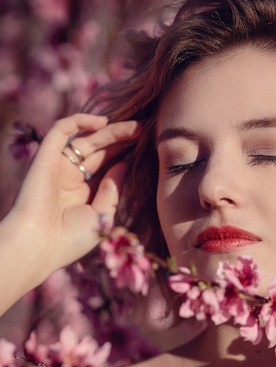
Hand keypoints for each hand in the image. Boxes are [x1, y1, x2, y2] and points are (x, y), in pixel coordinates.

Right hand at [8, 113, 138, 277]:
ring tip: (135, 127)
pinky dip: (80, 121)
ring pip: (86, 139)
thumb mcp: (102, 216)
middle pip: (99, 151)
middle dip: (121, 140)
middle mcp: (70, 178)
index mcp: (83, 195)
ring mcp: (58, 166)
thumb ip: (113, 190)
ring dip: (110, 131)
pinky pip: (61, 130)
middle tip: (145, 131)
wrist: (39, 246)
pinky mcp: (45, 156)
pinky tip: (103, 122)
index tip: (146, 149)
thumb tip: (124, 163)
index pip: (106, 168)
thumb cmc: (70, 240)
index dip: (124, 156)